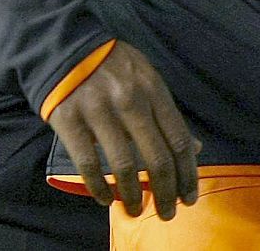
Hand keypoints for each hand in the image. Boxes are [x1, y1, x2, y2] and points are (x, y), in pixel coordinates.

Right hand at [46, 41, 199, 219]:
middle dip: (167, 192)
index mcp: (153, 89)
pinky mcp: (69, 120)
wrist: (65, 45)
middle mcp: (130, 100)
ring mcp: (99, 110)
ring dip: (132, 196)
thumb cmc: (113, 66)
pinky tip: (105, 199)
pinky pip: (88, 163)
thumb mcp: (147, 79)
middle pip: (157, 157)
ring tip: (136, 210)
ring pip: (123, 165)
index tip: (190, 197)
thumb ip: (167, 114)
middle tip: (168, 213)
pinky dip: (98, 187)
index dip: (187, 173)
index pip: (178, 139)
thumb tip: (195, 148)